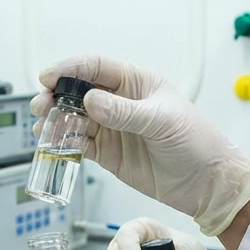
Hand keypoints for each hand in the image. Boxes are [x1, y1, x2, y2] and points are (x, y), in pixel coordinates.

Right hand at [33, 55, 249, 236]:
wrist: (208, 183)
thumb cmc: (196, 143)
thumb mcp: (162, 122)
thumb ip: (124, 112)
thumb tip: (91, 101)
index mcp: (137, 82)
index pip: (96, 66)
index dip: (69, 69)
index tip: (48, 77)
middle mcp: (121, 102)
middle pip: (78, 91)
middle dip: (56, 95)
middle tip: (41, 106)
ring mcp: (113, 127)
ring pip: (74, 118)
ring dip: (56, 121)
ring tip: (42, 127)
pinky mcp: (109, 153)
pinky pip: (79, 144)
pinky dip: (64, 143)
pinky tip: (53, 144)